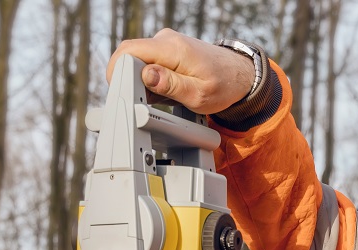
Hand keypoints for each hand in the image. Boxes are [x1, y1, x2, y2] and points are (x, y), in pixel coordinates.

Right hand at [106, 29, 255, 115]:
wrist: (239, 74)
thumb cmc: (223, 86)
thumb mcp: (198, 95)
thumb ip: (171, 85)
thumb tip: (146, 75)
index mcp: (173, 49)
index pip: (130, 51)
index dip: (117, 71)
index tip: (120, 92)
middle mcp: (167, 40)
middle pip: (129, 54)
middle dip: (124, 78)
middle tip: (135, 100)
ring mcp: (166, 43)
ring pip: (137, 59)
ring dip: (138, 81)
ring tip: (157, 98)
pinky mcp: (167, 50)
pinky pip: (147, 61)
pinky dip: (148, 79)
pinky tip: (162, 92)